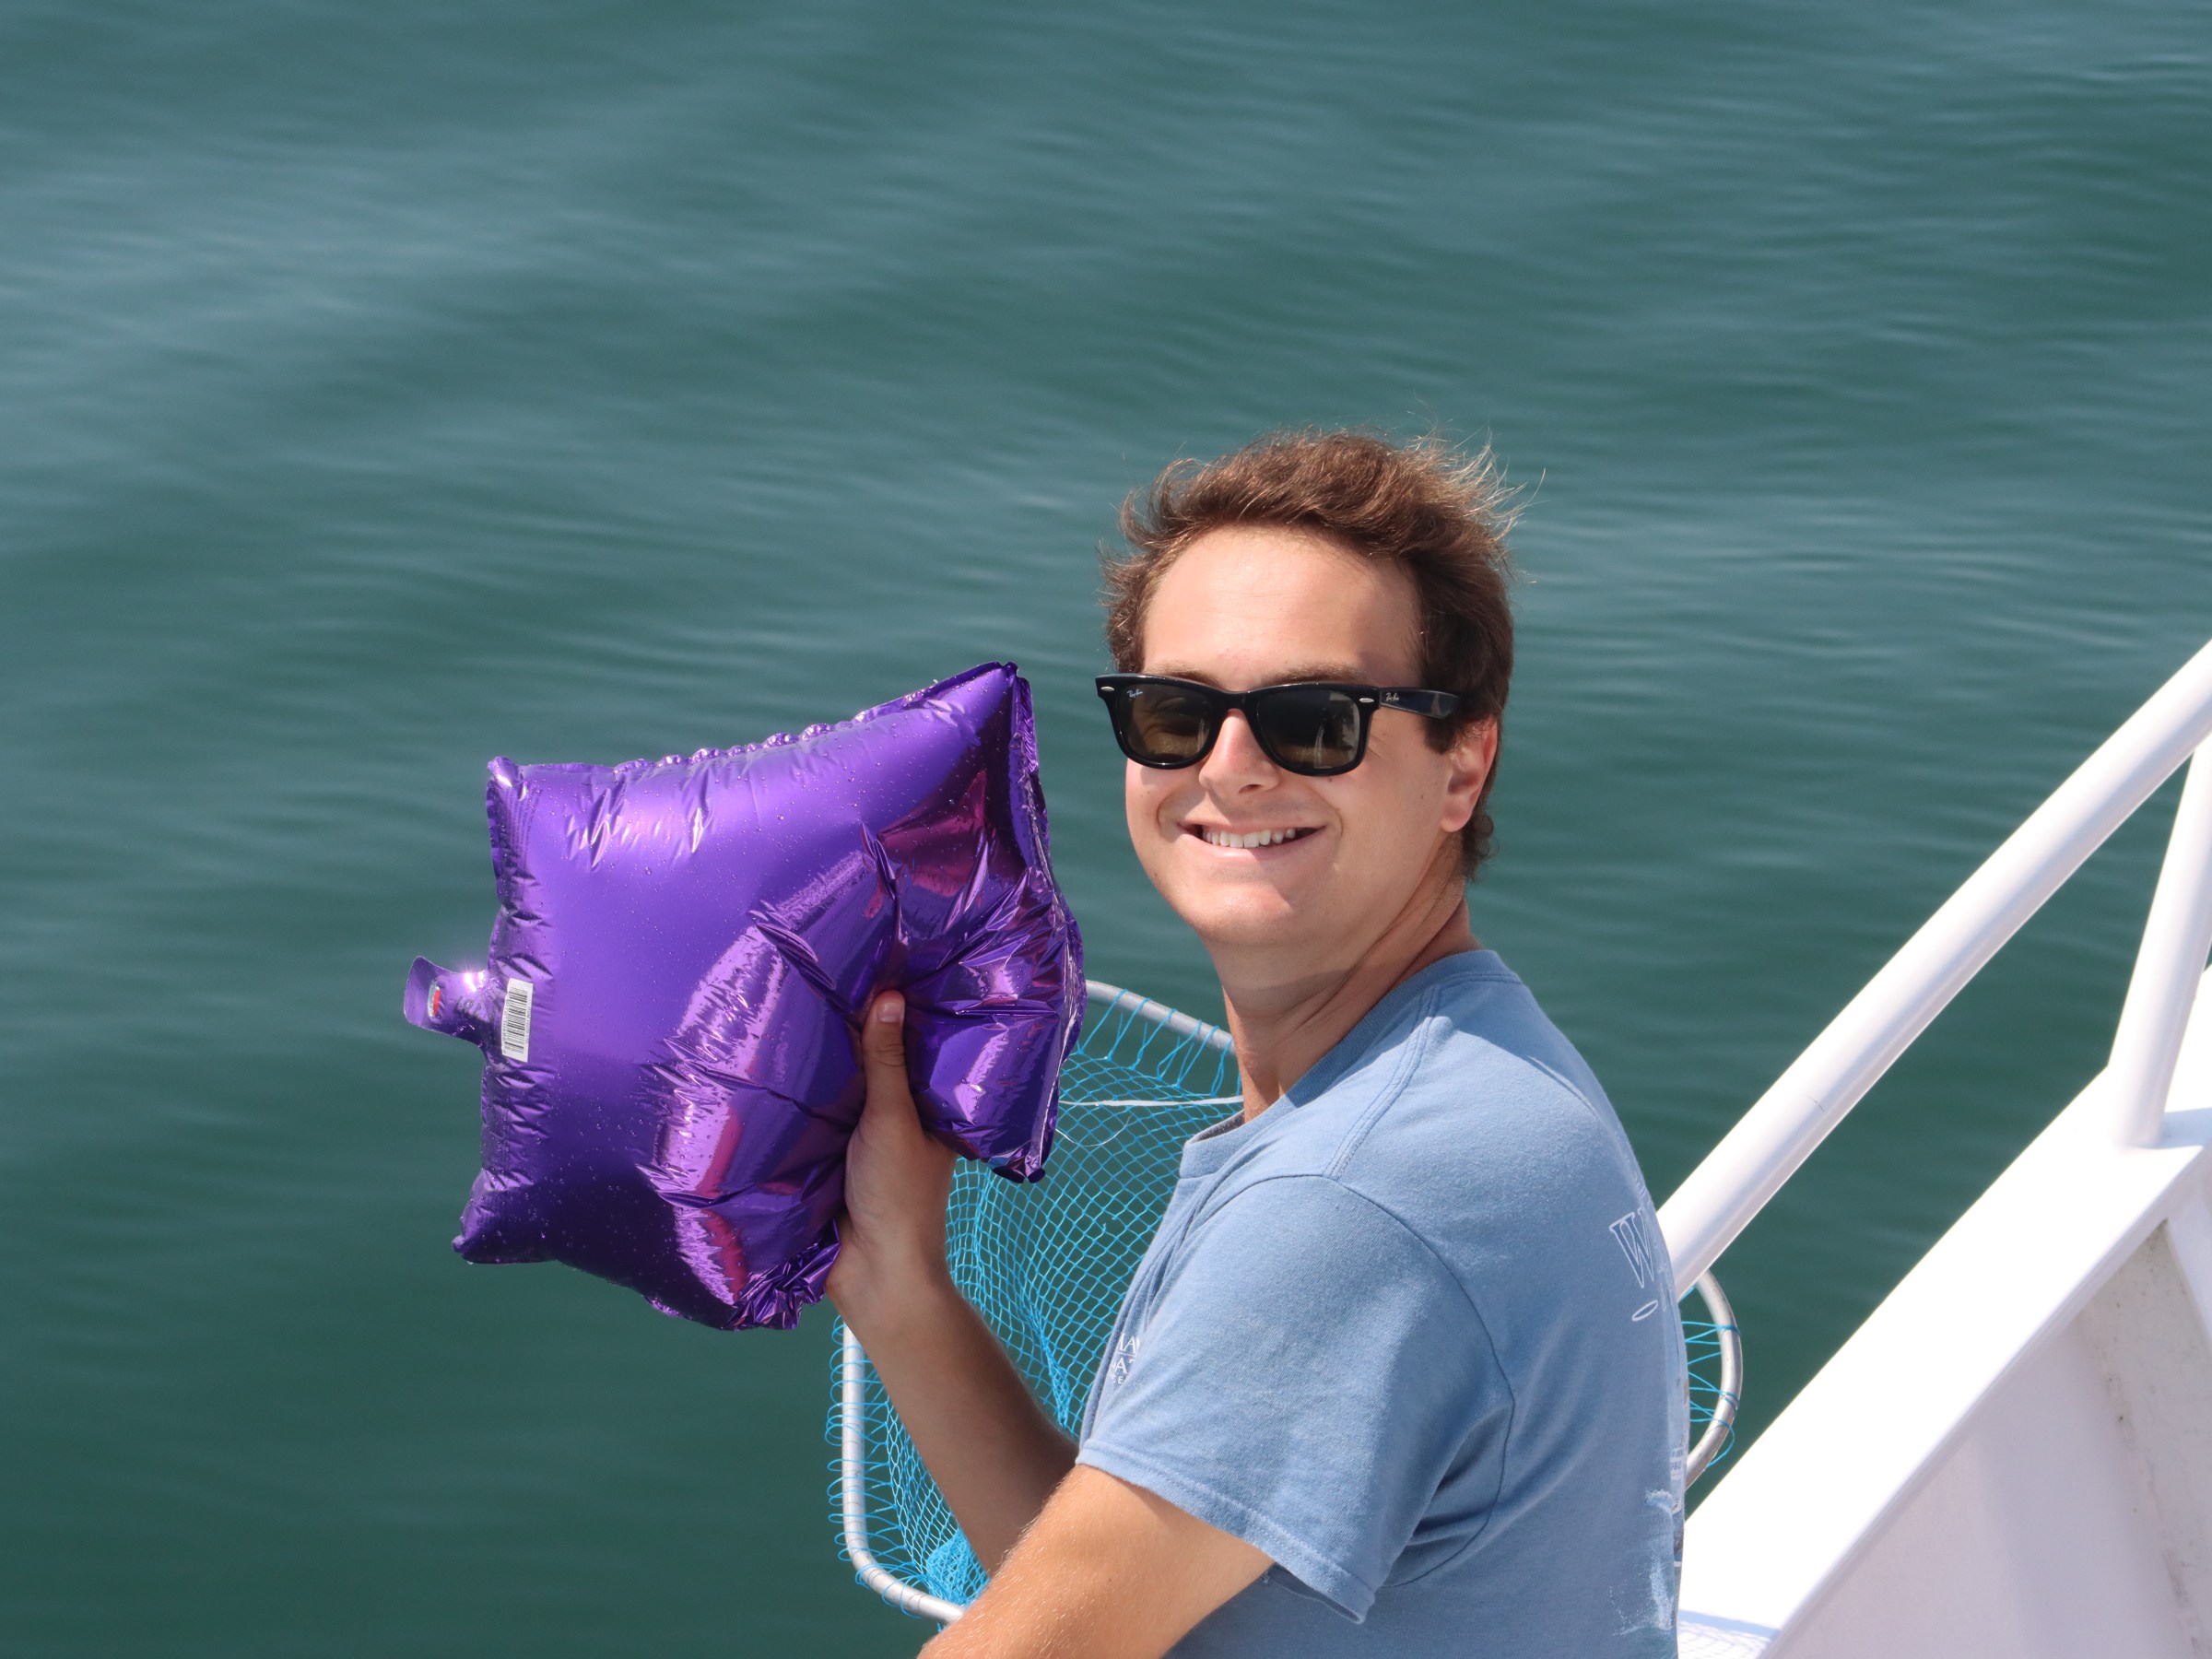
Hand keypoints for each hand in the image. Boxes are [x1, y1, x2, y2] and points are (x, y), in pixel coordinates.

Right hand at [827, 991, 958, 1331]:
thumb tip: (890, 995)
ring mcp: (862, 1137)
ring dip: (823, 1062)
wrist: (873, 1275)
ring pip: (842, 1089)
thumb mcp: (893, 1119)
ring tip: (795, 1000)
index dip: (898, 1011)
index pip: (915, 1047)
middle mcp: (898, 1117)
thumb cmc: (898, 1194)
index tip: (877, 963)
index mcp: (929, 1107)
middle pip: (874, 1064)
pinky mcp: (829, 1156)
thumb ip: (886, 1062)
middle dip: (853, 1031)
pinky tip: (775, 1059)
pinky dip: (802, 1095)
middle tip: (824, 971)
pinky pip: (816, 1116)